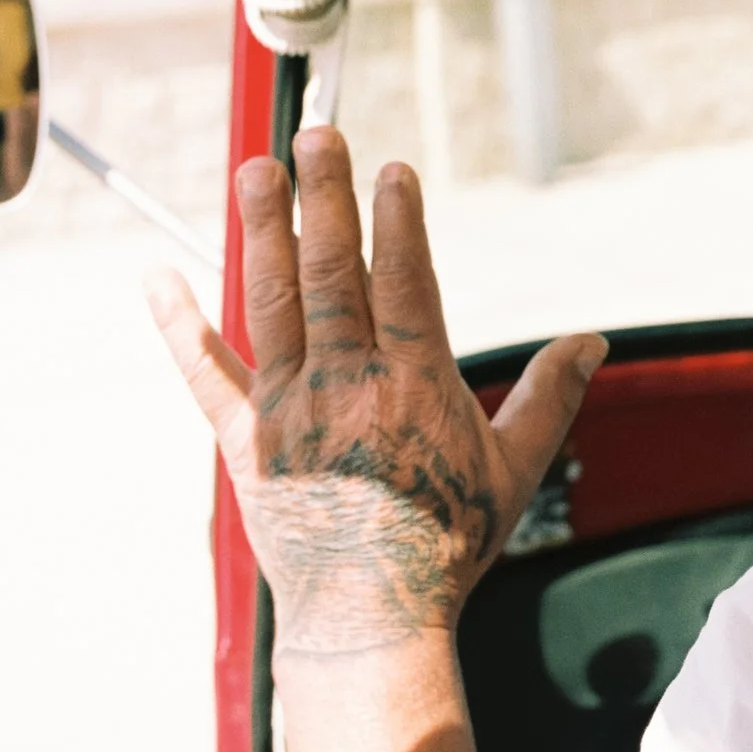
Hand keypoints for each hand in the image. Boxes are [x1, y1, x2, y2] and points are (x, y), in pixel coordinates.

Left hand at [148, 127, 606, 654]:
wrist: (369, 616)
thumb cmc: (446, 541)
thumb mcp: (514, 467)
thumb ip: (550, 395)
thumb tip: (594, 340)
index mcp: (414, 386)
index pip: (403, 285)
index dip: (396, 224)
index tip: (391, 169)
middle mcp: (346, 386)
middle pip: (331, 275)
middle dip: (324, 199)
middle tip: (317, 136)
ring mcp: (289, 409)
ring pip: (271, 302)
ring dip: (263, 230)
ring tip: (256, 168)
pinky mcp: (243, 440)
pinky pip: (204, 373)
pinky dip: (179, 324)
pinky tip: (158, 275)